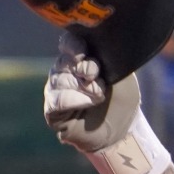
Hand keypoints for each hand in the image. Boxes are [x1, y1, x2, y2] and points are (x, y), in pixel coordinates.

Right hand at [43, 35, 169, 173]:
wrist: (121, 131)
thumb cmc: (121, 100)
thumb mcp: (121, 73)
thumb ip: (109, 57)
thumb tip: (98, 45)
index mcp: (78, 58)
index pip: (67, 43)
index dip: (73, 45)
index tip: (85, 53)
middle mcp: (63, 72)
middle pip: (64, 61)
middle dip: (86, 69)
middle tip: (101, 81)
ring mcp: (55, 90)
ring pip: (60, 80)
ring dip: (84, 88)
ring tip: (99, 96)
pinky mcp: (52, 110)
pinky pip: (57, 100)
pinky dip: (74, 99)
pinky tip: (89, 103)